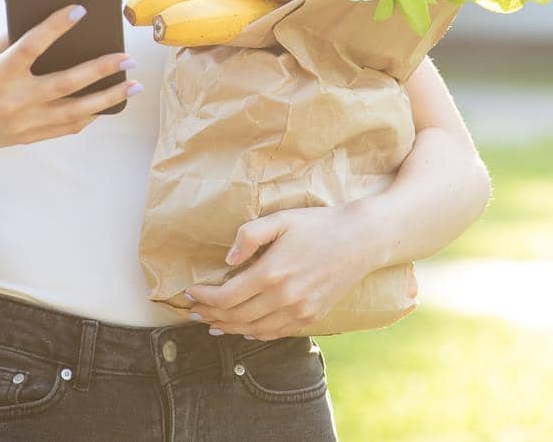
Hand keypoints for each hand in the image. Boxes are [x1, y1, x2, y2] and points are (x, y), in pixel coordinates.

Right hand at [0, 2, 141, 155]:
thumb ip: (6, 42)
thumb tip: (39, 20)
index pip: (31, 46)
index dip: (56, 26)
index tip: (80, 10)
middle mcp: (12, 101)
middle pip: (66, 83)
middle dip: (101, 69)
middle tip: (128, 57)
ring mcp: (22, 123)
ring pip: (75, 111)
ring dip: (108, 97)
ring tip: (134, 85)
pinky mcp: (28, 137)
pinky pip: (67, 128)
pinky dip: (90, 115)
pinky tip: (108, 104)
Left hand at [177, 206, 375, 340]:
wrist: (362, 240)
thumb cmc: (320, 225)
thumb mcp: (281, 219)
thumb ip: (249, 236)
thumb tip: (227, 259)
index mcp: (272, 273)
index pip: (226, 296)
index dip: (203, 296)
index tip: (189, 291)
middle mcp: (284, 298)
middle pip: (235, 316)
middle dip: (209, 314)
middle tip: (193, 311)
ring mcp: (299, 311)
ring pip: (253, 329)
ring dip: (228, 327)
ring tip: (211, 323)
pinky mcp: (311, 317)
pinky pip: (276, 333)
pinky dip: (254, 333)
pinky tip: (244, 329)